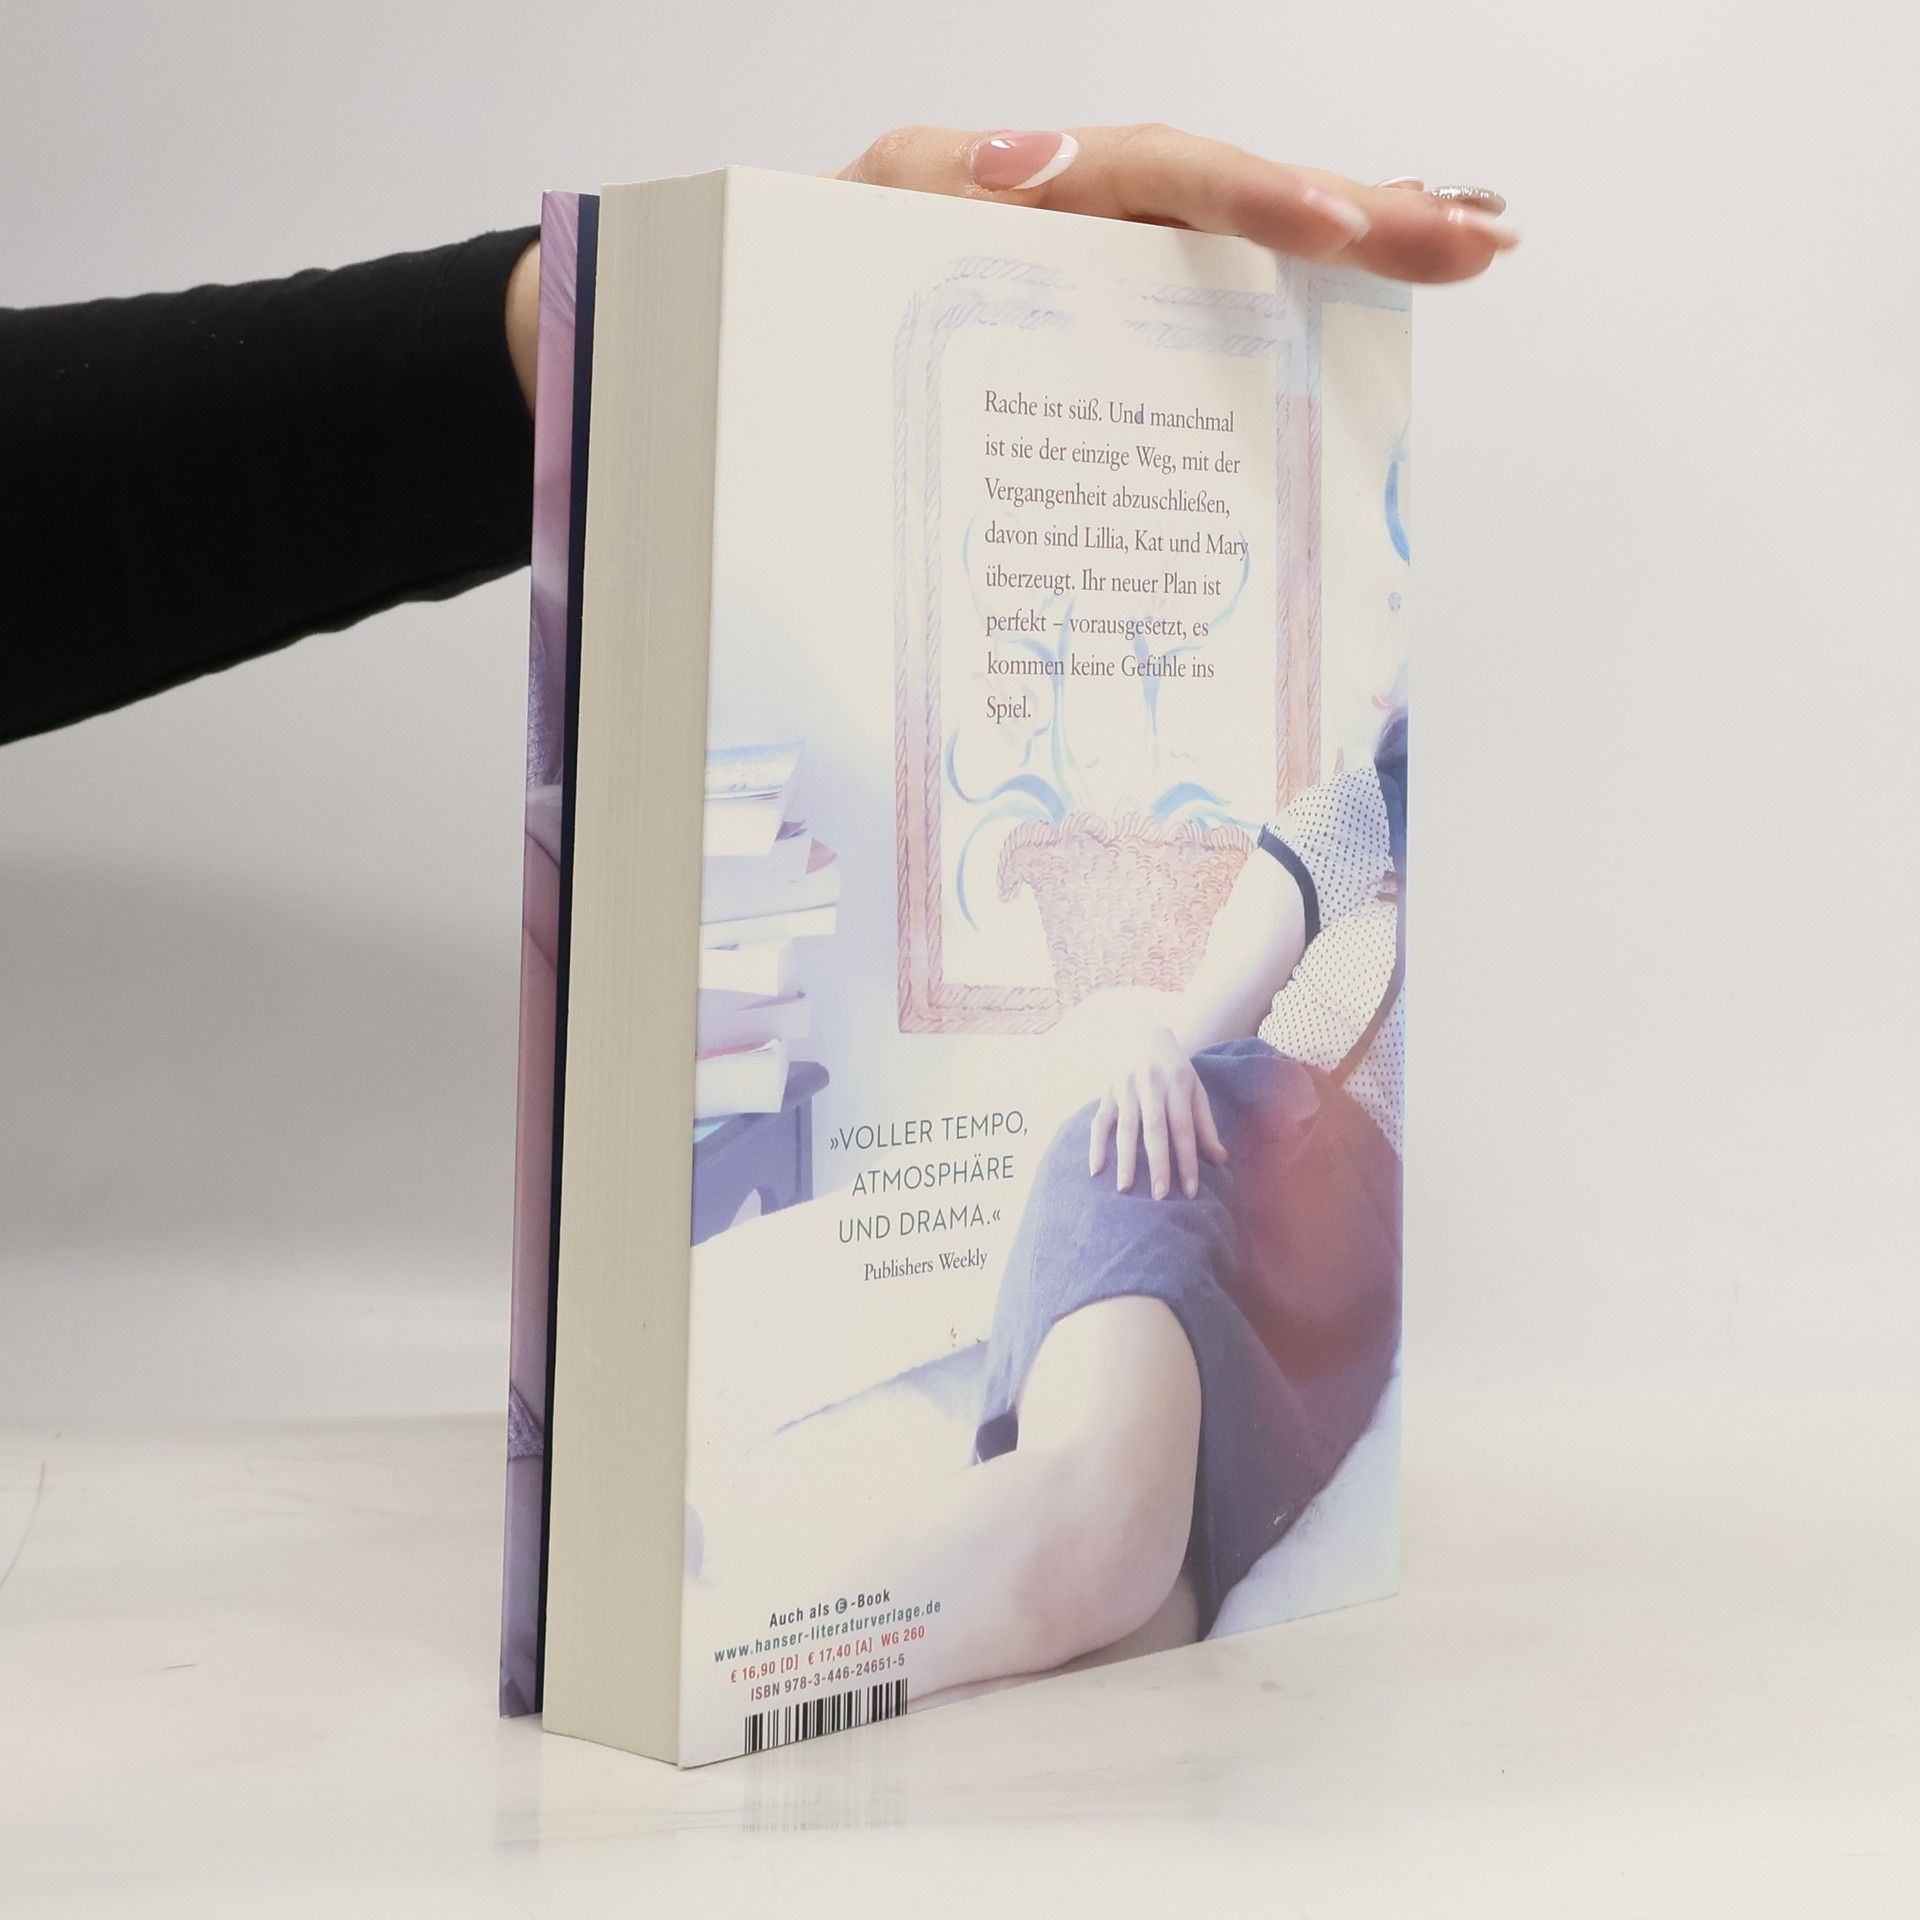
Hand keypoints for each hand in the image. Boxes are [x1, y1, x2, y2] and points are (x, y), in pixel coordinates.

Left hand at [839, 124, 1516, 282]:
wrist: (765, 368)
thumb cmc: (792, 291)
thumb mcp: (837, 228)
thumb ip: (923, 187)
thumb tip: (1035, 163)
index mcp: (1022, 191)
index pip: (1165, 171)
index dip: (1257, 197)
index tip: (1343, 224)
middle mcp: (1076, 226)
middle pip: (1236, 202)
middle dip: (1363, 212)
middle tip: (1477, 237)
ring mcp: (1091, 288)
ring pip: (1236, 261)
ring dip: (1353, 255)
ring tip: (1462, 253)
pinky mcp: (1091, 349)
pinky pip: (1193, 334)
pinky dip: (1278, 329)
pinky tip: (1354, 336)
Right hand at [1089, 1026, 1229, 1200]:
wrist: (1146, 1037)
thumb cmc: (1176, 1072)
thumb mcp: (1196, 1091)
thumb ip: (1205, 1125)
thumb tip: (1220, 1160)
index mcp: (1178, 1084)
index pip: (1183, 1128)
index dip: (1187, 1160)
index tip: (1191, 1191)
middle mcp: (1150, 1084)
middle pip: (1154, 1129)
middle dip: (1158, 1164)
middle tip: (1160, 1196)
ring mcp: (1125, 1088)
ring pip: (1125, 1128)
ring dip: (1125, 1160)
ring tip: (1126, 1190)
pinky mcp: (1107, 1093)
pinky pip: (1099, 1122)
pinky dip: (1096, 1145)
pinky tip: (1096, 1170)